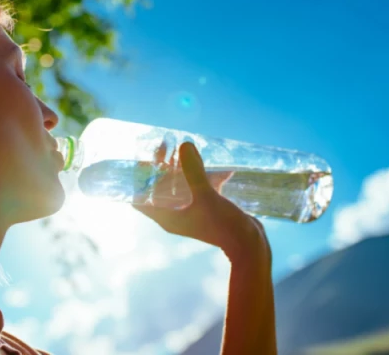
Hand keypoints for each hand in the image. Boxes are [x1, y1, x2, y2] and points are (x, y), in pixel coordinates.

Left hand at [134, 142, 270, 266]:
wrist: (249, 244)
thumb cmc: (223, 225)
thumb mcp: (207, 196)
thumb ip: (194, 171)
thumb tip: (184, 145)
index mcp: (166, 217)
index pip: (139, 198)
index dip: (139, 178)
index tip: (145, 158)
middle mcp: (174, 215)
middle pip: (159, 187)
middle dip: (161, 166)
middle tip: (166, 145)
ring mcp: (190, 211)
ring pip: (178, 185)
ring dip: (180, 168)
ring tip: (183, 148)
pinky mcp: (205, 208)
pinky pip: (197, 188)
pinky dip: (201, 176)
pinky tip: (215, 166)